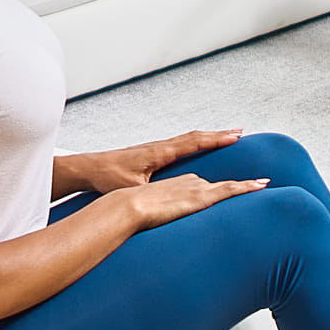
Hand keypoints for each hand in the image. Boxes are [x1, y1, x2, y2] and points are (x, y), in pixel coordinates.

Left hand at [60, 130, 242, 194]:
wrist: (88, 168)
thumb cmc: (107, 177)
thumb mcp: (131, 187)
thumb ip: (150, 190)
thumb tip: (167, 196)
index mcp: (160, 152)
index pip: (193, 142)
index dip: (216, 140)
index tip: (236, 136)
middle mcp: (160, 147)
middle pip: (195, 136)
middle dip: (218, 134)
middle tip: (240, 133)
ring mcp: (156, 149)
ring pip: (188, 139)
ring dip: (208, 137)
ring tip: (226, 137)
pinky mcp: (151, 154)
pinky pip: (180, 145)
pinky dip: (195, 142)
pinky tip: (200, 147)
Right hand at [119, 173, 267, 230]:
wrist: (130, 206)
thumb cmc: (136, 215)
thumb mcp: (153, 217)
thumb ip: (163, 222)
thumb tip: (166, 237)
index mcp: (180, 184)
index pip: (205, 186)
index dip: (220, 188)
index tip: (232, 189)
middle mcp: (191, 182)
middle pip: (220, 186)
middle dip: (239, 187)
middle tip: (259, 184)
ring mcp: (197, 187)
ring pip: (229, 187)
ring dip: (248, 186)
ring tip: (264, 184)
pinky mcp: (201, 196)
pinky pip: (230, 190)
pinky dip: (247, 186)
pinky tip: (261, 185)